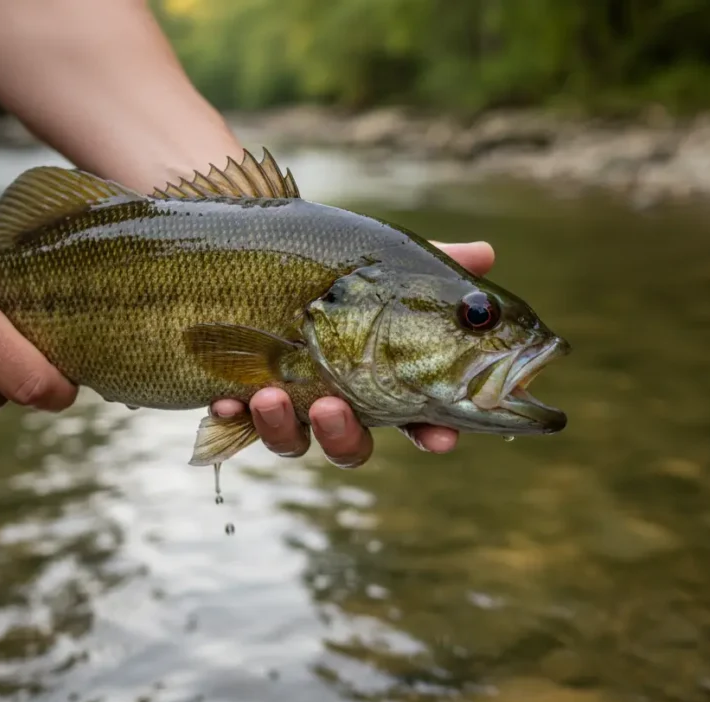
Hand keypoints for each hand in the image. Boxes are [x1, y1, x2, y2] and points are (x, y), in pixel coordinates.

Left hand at [210, 240, 495, 467]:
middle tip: (330, 406)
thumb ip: (430, 264)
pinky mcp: (243, 399)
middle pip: (352, 442)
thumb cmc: (326, 263)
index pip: (417, 418)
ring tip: (269, 393)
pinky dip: (231, 416)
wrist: (248, 250)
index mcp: (380, 380)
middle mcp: (337, 400)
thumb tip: (485, 254)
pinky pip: (237, 424)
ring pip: (294, 441)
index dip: (433, 432)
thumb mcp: (379, 261)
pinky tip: (224, 399)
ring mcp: (289, 403)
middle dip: (343, 434)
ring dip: (284, 427)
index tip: (441, 437)